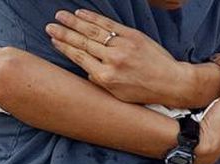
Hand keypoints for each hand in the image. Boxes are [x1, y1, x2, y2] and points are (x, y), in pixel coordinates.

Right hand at [45, 9, 189, 104]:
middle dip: (64, 34)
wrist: (170, 82)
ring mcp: (122, 46)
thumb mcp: (116, 94)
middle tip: (49, 26)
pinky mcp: (132, 36)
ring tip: (60, 16)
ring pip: (92, 32)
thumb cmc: (142, 92)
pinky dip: (93, 18)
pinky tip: (81, 13)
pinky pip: (108, 25)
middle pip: (82, 43)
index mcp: (105, 77)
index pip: (79, 58)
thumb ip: (99, 81)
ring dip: (74, 22)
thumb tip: (86, 68)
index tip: (53, 40)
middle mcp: (111, 60)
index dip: (64, 47)